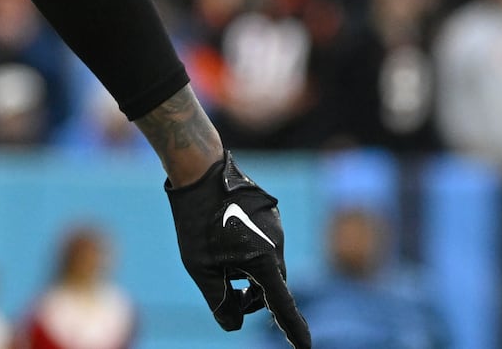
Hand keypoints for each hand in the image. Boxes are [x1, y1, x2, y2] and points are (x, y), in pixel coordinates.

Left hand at [165, 151, 310, 347]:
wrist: (200, 170)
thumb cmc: (196, 220)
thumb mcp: (199, 267)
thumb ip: (219, 301)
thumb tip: (233, 325)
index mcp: (264, 262)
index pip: (282, 306)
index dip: (293, 330)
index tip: (305, 348)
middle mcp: (278, 246)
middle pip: (269, 288)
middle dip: (250, 297)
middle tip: (226, 291)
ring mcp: (276, 229)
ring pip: (264, 265)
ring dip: (246, 271)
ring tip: (216, 252)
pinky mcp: (271, 216)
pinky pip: (262, 243)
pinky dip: (246, 250)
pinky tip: (221, 232)